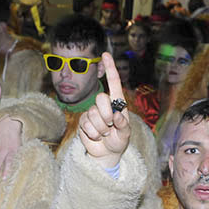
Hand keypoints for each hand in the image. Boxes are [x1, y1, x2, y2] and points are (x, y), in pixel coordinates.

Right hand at [78, 53, 130, 167]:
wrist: (106, 153)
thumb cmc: (118, 141)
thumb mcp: (125, 135)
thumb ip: (124, 125)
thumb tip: (116, 115)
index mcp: (117, 103)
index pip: (113, 82)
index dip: (109, 68)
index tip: (105, 54)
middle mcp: (104, 105)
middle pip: (101, 98)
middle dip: (106, 115)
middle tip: (110, 127)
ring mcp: (92, 112)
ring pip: (93, 114)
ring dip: (101, 129)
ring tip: (104, 134)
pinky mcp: (83, 121)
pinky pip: (86, 125)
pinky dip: (93, 134)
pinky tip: (96, 137)